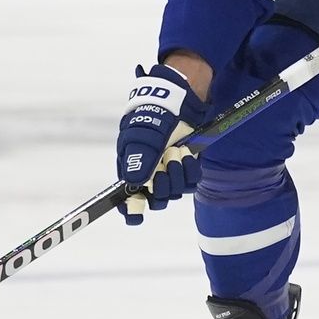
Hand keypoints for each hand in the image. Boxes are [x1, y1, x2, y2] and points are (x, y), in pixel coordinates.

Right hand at [115, 63, 209, 224]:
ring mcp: (169, 173)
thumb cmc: (153, 117)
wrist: (177, 103)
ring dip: (178, 173)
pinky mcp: (186, 168)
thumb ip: (138, 159)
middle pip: (157, 200)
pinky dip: (190, 169)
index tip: (136, 215)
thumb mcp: (142, 136)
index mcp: (131, 170)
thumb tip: (134, 184)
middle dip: (164, 185)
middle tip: (166, 162)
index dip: (130, 209)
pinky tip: (187, 154)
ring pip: (175, 192)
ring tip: (176, 151)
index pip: (128, 199)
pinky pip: (191, 181)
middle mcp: (150, 176)